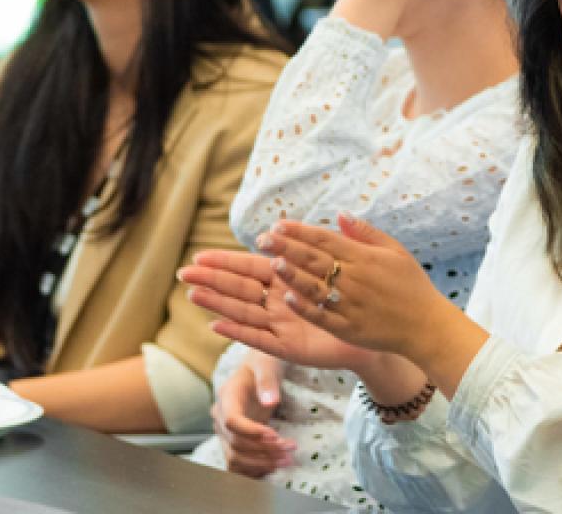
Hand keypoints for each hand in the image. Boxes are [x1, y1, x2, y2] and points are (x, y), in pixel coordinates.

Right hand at [178, 251, 376, 371]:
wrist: (376, 334)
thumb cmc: (358, 300)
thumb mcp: (349, 267)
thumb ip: (340, 242)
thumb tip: (339, 213)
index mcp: (289, 278)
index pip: (251, 265)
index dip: (226, 261)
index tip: (200, 254)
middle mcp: (280, 301)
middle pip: (240, 288)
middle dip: (212, 279)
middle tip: (184, 272)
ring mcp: (282, 324)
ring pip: (243, 312)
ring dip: (218, 304)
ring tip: (194, 294)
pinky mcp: (289, 348)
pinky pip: (260, 339)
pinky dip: (239, 332)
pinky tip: (217, 326)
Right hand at [212, 352, 294, 477]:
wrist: (258, 369)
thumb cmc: (263, 363)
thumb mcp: (267, 364)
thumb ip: (268, 381)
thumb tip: (270, 402)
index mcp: (227, 396)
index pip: (232, 421)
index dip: (252, 432)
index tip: (275, 436)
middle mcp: (221, 416)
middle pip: (235, 443)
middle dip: (264, 450)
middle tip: (290, 449)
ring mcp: (225, 432)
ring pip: (235, 458)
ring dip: (261, 463)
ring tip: (287, 460)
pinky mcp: (234, 441)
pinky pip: (238, 464)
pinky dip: (254, 470)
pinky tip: (274, 467)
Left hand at [258, 214, 459, 362]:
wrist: (426, 326)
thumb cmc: (412, 286)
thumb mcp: (395, 251)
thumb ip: (366, 233)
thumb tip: (340, 214)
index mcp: (364, 258)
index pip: (326, 240)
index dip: (301, 231)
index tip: (278, 224)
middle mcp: (355, 279)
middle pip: (315, 260)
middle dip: (287, 247)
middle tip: (262, 238)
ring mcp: (351, 304)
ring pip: (315, 287)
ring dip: (292, 274)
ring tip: (271, 263)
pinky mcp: (349, 328)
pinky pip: (323, 316)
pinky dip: (305, 307)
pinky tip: (288, 297)